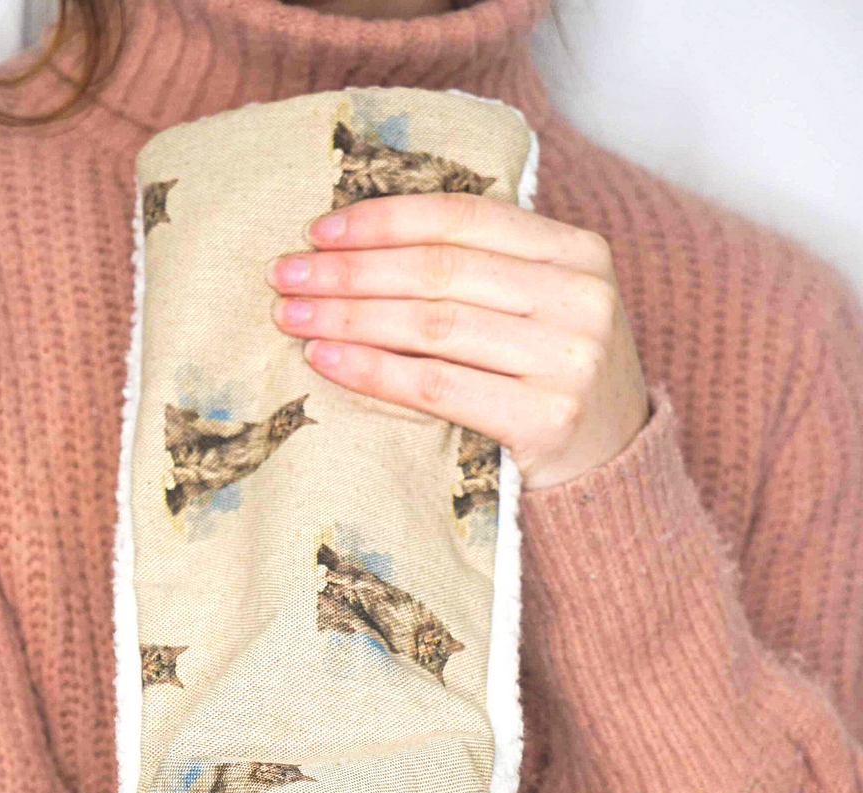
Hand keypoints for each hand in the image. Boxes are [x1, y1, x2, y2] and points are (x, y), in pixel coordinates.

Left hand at [267, 190, 649, 489]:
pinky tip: (326, 362)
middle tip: (284, 275)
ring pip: (432, 325)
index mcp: (578, 251)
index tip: (318, 229)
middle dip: (350, 270)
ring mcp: (568, 359)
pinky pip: (437, 385)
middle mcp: (580, 297)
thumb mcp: (540, 309)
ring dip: (349, 318)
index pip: (464, 216)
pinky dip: (373, 371)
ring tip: (292, 317)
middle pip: (439, 271)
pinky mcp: (546, 418)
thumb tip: (362, 239)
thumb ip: (485, 270)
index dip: (384, 219)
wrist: (614, 471)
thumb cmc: (553, 383)